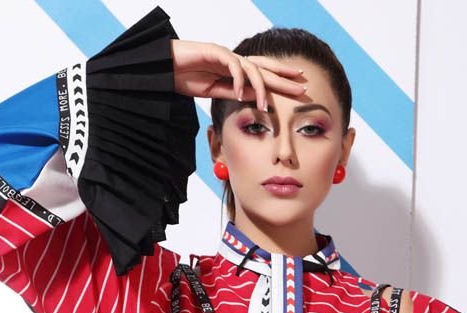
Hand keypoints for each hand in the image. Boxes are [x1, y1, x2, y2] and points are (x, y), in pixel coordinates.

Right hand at [170, 40, 307, 110]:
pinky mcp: (214, 51)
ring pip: (252, 68)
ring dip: (260, 88)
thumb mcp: (215, 91)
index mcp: (235, 70)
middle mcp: (234, 60)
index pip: (264, 73)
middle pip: (265, 67)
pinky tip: (240, 94)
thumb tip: (257, 99)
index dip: (282, 79)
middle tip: (302, 86)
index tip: (299, 87)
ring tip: (266, 107)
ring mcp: (225, 55)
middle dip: (284, 77)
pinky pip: (232, 65)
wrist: (163, 68)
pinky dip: (238, 80)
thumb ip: (235, 93)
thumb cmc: (185, 78)